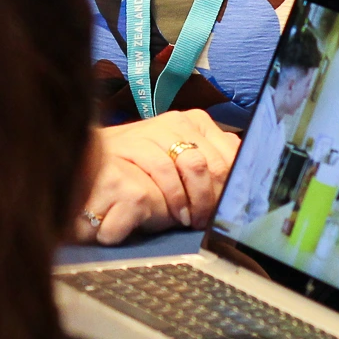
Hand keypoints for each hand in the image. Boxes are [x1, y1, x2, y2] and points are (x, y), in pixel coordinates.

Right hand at [80, 110, 238, 243]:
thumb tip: (244, 182)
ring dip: (197, 200)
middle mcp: (179, 120)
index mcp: (197, 121)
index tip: (228, 209)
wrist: (95, 164)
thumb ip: (210, 163)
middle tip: (209, 219)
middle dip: (216, 197)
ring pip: (195, 165)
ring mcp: (156, 128)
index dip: (233, 186)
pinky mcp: (135, 142)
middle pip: (216, 161)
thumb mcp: (180, 159)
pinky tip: (173, 214)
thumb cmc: (143, 167)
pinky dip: (174, 198)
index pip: (231, 153)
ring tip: (191, 219)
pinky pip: (166, 171)